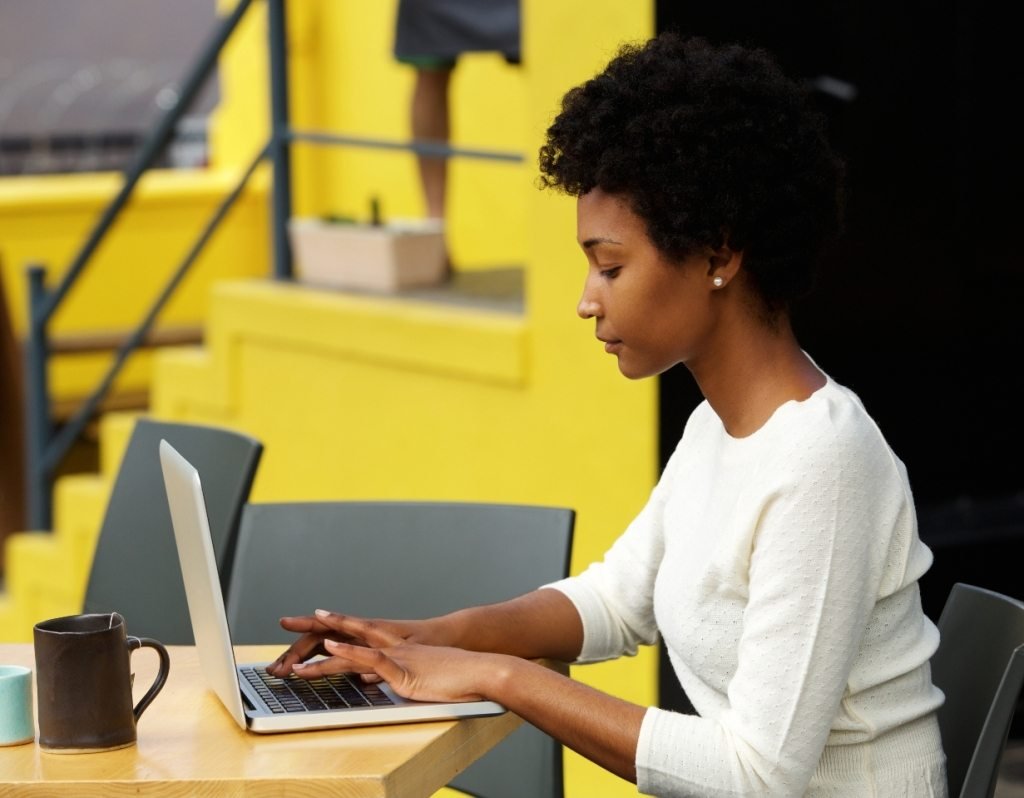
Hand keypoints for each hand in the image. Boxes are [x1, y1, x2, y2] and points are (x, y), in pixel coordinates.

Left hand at [284, 610, 506, 703]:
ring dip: (324, 643)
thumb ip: (385, 672)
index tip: (300, 623)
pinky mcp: (403, 667)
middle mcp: (389, 643)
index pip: (350, 633)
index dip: (325, 628)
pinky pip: (372, 656)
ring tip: (298, 640)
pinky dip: (351, 650)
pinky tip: (333, 646)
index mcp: (388, 646)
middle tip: (285, 621)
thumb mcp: (410, 674)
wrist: (479, 667)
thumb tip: (362, 676)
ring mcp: (395, 653)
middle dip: (314, 626)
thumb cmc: (450, 675)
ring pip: (353, 643)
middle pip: (345, 631)